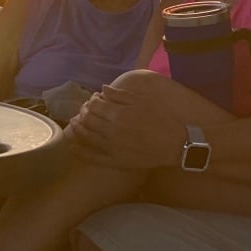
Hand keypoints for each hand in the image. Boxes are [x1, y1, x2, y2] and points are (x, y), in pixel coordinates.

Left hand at [66, 83, 184, 169]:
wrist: (177, 143)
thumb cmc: (161, 119)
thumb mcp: (142, 101)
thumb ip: (120, 95)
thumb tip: (103, 89)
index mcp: (119, 114)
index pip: (94, 105)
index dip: (90, 101)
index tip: (93, 100)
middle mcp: (112, 131)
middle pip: (87, 120)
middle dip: (83, 113)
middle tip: (84, 111)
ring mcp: (112, 148)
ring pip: (86, 137)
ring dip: (77, 129)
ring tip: (76, 124)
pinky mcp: (115, 161)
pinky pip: (92, 156)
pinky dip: (79, 150)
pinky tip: (72, 145)